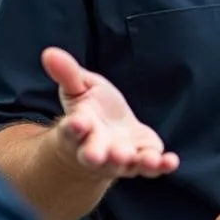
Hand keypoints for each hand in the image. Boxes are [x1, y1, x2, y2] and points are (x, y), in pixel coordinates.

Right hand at [41, 46, 178, 178]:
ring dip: (133, 161)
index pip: (73, 129)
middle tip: (95, 156)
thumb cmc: (89, 113)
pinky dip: (161, 165)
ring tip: (142, 158)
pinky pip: (151, 167)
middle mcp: (97, 149)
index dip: (75, 126)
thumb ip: (67, 74)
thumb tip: (49, 52)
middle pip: (94, 154)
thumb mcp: (78, 89)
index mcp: (78, 129)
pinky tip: (171, 161)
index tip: (78, 122)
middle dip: (95, 154)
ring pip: (124, 164)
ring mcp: (121, 159)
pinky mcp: (142, 160)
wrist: (104, 140)